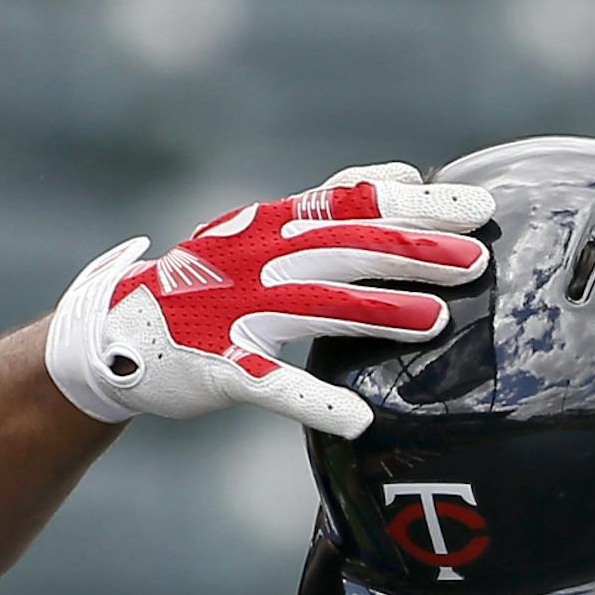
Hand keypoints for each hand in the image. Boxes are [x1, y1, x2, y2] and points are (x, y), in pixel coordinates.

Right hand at [43, 163, 492, 435]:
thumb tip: (406, 175)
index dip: (418, 206)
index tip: (478, 209)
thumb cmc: (210, 281)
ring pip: (317, 306)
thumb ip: (333, 207)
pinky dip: (314, 402)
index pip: (355, 202)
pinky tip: (358, 420)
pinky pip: (270, 385)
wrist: (116, 328)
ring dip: (379, 312)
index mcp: (274, 223)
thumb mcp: (266, 229)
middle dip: (413, 254)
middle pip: (346, 248)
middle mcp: (257, 257)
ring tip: (438, 321)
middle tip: (475, 261)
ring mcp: (235, 310)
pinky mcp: (216, 365)